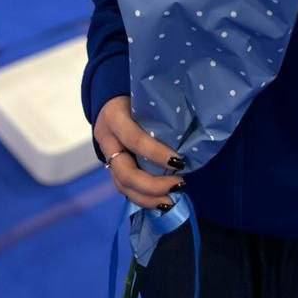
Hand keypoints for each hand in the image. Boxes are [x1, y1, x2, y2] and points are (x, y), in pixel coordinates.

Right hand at [94, 96, 185, 210]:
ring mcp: (107, 157)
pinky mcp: (111, 168)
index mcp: (114, 117)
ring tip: (171, 201)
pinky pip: (124, 189)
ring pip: (122, 186)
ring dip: (148, 198)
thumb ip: (160, 113)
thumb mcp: (144, 98)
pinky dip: (143, 198)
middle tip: (179, 184)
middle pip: (124, 173)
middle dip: (152, 185)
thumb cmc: (135, 96)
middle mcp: (107, 140)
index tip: (180, 162)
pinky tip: (161, 201)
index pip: (135, 139)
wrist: (110, 101)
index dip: (156, 153)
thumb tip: (191, 131)